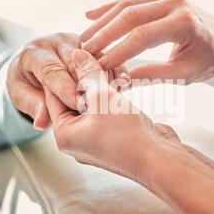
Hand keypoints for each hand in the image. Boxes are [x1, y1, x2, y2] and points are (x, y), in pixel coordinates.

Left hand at [7, 33, 129, 129]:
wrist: (33, 73)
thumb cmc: (26, 86)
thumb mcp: (24, 98)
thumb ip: (37, 108)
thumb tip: (40, 122)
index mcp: (33, 54)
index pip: (51, 71)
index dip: (65, 87)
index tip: (77, 103)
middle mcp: (55, 43)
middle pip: (75, 63)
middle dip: (87, 82)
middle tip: (100, 100)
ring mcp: (76, 42)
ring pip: (94, 57)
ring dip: (106, 75)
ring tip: (116, 92)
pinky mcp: (92, 47)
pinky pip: (106, 59)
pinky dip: (116, 72)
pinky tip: (125, 84)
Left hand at [46, 49, 179, 183]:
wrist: (158, 159)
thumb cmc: (126, 134)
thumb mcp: (102, 97)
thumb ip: (88, 73)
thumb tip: (77, 54)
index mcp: (65, 135)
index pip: (55, 96)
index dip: (63, 72)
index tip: (71, 54)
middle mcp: (78, 140)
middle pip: (74, 101)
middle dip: (84, 78)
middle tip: (90, 57)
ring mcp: (97, 141)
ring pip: (93, 106)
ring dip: (100, 86)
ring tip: (107, 67)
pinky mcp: (115, 138)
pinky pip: (107, 113)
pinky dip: (112, 98)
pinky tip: (120, 83)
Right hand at [81, 0, 213, 83]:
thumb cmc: (211, 61)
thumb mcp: (185, 74)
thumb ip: (154, 75)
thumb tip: (123, 80)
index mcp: (184, 24)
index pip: (141, 37)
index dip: (117, 51)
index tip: (99, 66)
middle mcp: (175, 4)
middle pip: (130, 15)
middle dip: (104, 34)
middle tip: (85, 51)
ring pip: (127, 4)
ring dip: (103, 20)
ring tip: (84, 37)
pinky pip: (133, 0)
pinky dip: (111, 8)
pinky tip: (91, 14)